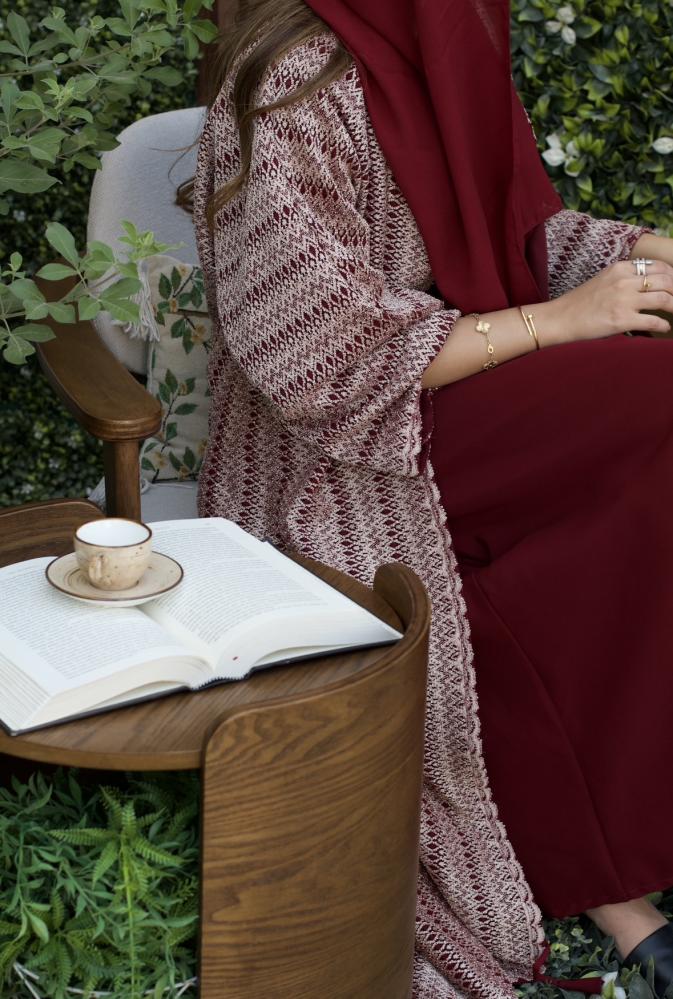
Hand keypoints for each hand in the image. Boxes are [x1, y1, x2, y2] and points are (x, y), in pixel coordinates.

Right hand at [540, 259, 672, 344]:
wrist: (560, 318)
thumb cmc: (579, 302)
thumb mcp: (603, 280)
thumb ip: (624, 278)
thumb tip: (646, 285)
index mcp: (620, 268)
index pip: (657, 266)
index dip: (671, 274)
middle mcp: (624, 281)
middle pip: (665, 280)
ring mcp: (624, 300)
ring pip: (663, 298)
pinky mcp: (622, 320)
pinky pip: (653, 321)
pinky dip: (663, 324)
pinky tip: (664, 327)